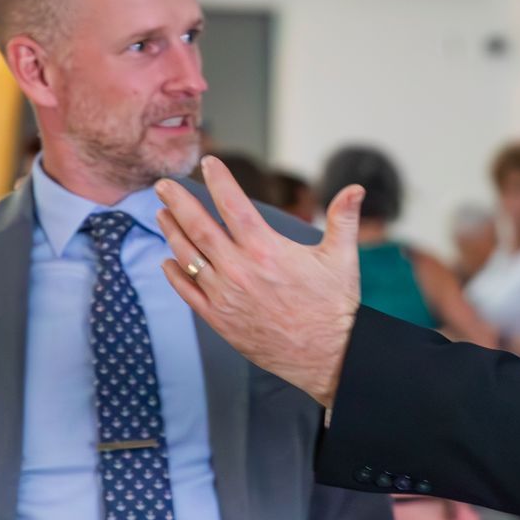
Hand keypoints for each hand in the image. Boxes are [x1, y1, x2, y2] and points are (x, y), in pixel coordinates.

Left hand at [155, 157, 363, 407]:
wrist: (327, 356)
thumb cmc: (335, 306)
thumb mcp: (342, 258)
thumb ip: (344, 218)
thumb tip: (357, 188)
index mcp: (266, 249)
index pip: (233, 204)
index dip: (218, 180)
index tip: (207, 163)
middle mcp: (239, 269)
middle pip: (198, 227)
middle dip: (178, 202)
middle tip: (163, 186)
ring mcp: (225, 295)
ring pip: (188, 257)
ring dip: (172, 233)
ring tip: (162, 215)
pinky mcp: (219, 319)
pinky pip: (188, 292)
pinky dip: (175, 274)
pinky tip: (168, 261)